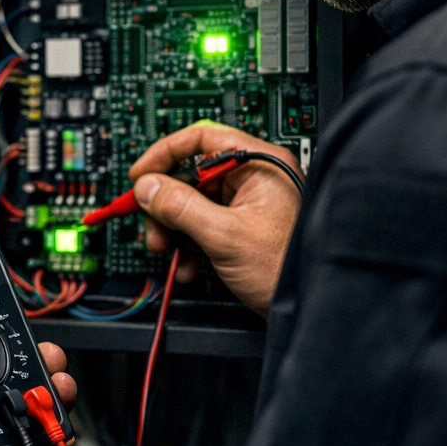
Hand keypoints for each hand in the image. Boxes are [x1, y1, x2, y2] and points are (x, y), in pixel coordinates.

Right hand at [129, 120, 300, 314]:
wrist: (306, 306)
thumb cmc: (286, 269)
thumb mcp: (223, 235)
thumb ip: (180, 207)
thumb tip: (147, 187)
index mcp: (258, 163)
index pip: (201, 139)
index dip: (164, 154)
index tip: (140, 177)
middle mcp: (253, 177)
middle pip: (190, 175)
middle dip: (165, 204)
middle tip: (151, 225)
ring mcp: (246, 203)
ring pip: (191, 203)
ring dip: (172, 230)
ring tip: (167, 252)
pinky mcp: (240, 227)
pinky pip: (201, 225)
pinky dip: (187, 245)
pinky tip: (187, 266)